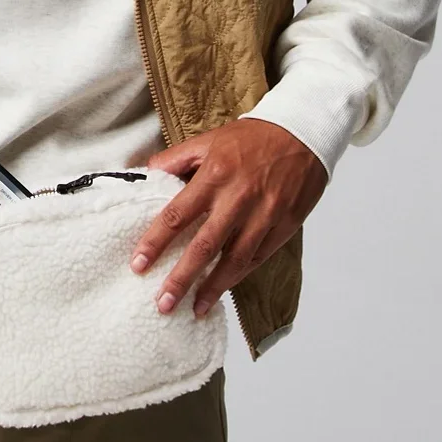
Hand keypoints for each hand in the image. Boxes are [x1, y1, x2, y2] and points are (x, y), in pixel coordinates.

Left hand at [130, 118, 326, 316]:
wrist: (303, 132)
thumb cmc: (252, 138)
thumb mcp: (208, 140)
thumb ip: (175, 159)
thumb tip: (145, 174)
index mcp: (214, 175)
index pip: (177, 215)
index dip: (156, 242)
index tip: (139, 265)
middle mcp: (238, 198)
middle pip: (204, 246)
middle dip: (181, 278)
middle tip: (163, 303)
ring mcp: (264, 214)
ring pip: (235, 260)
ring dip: (213, 287)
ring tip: (194, 309)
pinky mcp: (285, 225)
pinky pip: (258, 257)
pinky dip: (239, 276)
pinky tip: (223, 290)